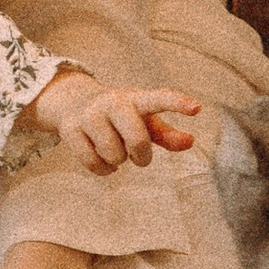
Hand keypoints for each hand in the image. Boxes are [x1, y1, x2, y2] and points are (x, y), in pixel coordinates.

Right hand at [29, 71, 199, 170]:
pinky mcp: (70, 129)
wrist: (74, 101)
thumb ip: (167, 133)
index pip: (160, 99)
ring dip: (118, 160)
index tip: (197, 108)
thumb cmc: (120, 116)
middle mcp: (113, 102)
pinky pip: (93, 162)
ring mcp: (90, 114)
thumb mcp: (144, 120)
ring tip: (115, 151)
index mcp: (137, 99)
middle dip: (141, 155)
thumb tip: (190, 142)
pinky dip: (103, 169)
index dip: (178, 104)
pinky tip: (104, 161)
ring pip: (113, 154)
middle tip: (139, 156)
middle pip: (137, 139)